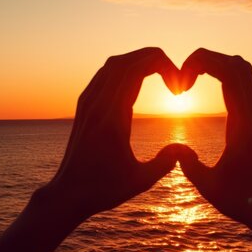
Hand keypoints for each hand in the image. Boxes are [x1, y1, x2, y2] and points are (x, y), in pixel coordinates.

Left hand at [39, 47, 184, 221]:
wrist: (67, 193)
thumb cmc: (103, 190)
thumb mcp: (141, 181)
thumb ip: (166, 162)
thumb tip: (184, 148)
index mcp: (112, 118)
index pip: (136, 70)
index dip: (164, 67)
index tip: (179, 86)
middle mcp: (97, 105)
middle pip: (126, 61)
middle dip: (155, 58)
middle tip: (175, 76)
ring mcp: (88, 103)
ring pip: (113, 64)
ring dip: (139, 61)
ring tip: (161, 73)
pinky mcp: (83, 106)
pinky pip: (104, 74)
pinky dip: (124, 69)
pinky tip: (137, 81)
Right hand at [177, 48, 251, 236]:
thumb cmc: (239, 200)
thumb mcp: (208, 186)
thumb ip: (189, 165)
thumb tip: (177, 148)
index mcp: (245, 125)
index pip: (229, 74)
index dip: (201, 64)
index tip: (180, 79)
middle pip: (238, 64)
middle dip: (208, 58)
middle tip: (183, 73)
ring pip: (244, 71)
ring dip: (218, 64)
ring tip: (193, 75)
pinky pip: (245, 84)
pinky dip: (225, 75)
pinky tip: (206, 86)